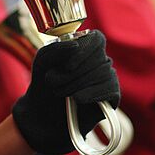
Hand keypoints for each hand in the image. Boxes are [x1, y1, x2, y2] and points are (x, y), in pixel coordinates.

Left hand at [12, 30, 119, 154]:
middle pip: (98, 57)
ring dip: (77, 84)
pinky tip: (77, 99)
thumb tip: (76, 44)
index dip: (84, 50)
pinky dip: (91, 94)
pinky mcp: (112, 95)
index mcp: (84, 46)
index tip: (67, 65)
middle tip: (53, 83)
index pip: (96, 39)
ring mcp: (107, 76)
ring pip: (103, 73)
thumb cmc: (44, 84)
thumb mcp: (42, 62)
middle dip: (73, 73)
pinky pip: (110, 89)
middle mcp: (99, 59)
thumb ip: (55, 48)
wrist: (44, 115)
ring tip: (60, 93)